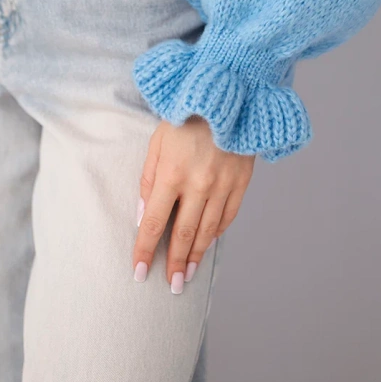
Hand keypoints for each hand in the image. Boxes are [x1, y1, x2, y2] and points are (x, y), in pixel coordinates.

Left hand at [133, 116, 254, 292]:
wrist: (228, 96)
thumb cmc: (185, 117)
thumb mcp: (157, 142)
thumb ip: (149, 180)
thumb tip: (142, 216)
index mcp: (172, 173)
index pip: (154, 223)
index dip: (145, 250)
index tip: (138, 271)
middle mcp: (198, 183)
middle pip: (183, 234)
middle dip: (175, 263)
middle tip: (171, 285)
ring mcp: (223, 184)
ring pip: (207, 231)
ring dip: (196, 256)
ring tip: (188, 274)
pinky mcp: (242, 181)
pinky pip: (228, 215)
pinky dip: (217, 232)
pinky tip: (209, 243)